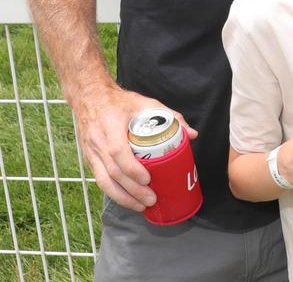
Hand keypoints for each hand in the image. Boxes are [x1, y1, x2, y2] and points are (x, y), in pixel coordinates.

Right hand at [74, 86, 196, 211]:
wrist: (90, 97)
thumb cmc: (120, 101)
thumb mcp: (147, 103)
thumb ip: (170, 116)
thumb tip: (192, 134)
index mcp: (111, 125)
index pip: (118, 152)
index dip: (132, 169)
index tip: (148, 179)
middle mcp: (98, 140)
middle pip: (113, 172)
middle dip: (132, 190)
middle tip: (151, 199)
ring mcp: (91, 151)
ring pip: (104, 181)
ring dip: (122, 197)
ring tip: (140, 206)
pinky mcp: (89, 158)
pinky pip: (99, 179)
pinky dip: (113, 193)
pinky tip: (127, 200)